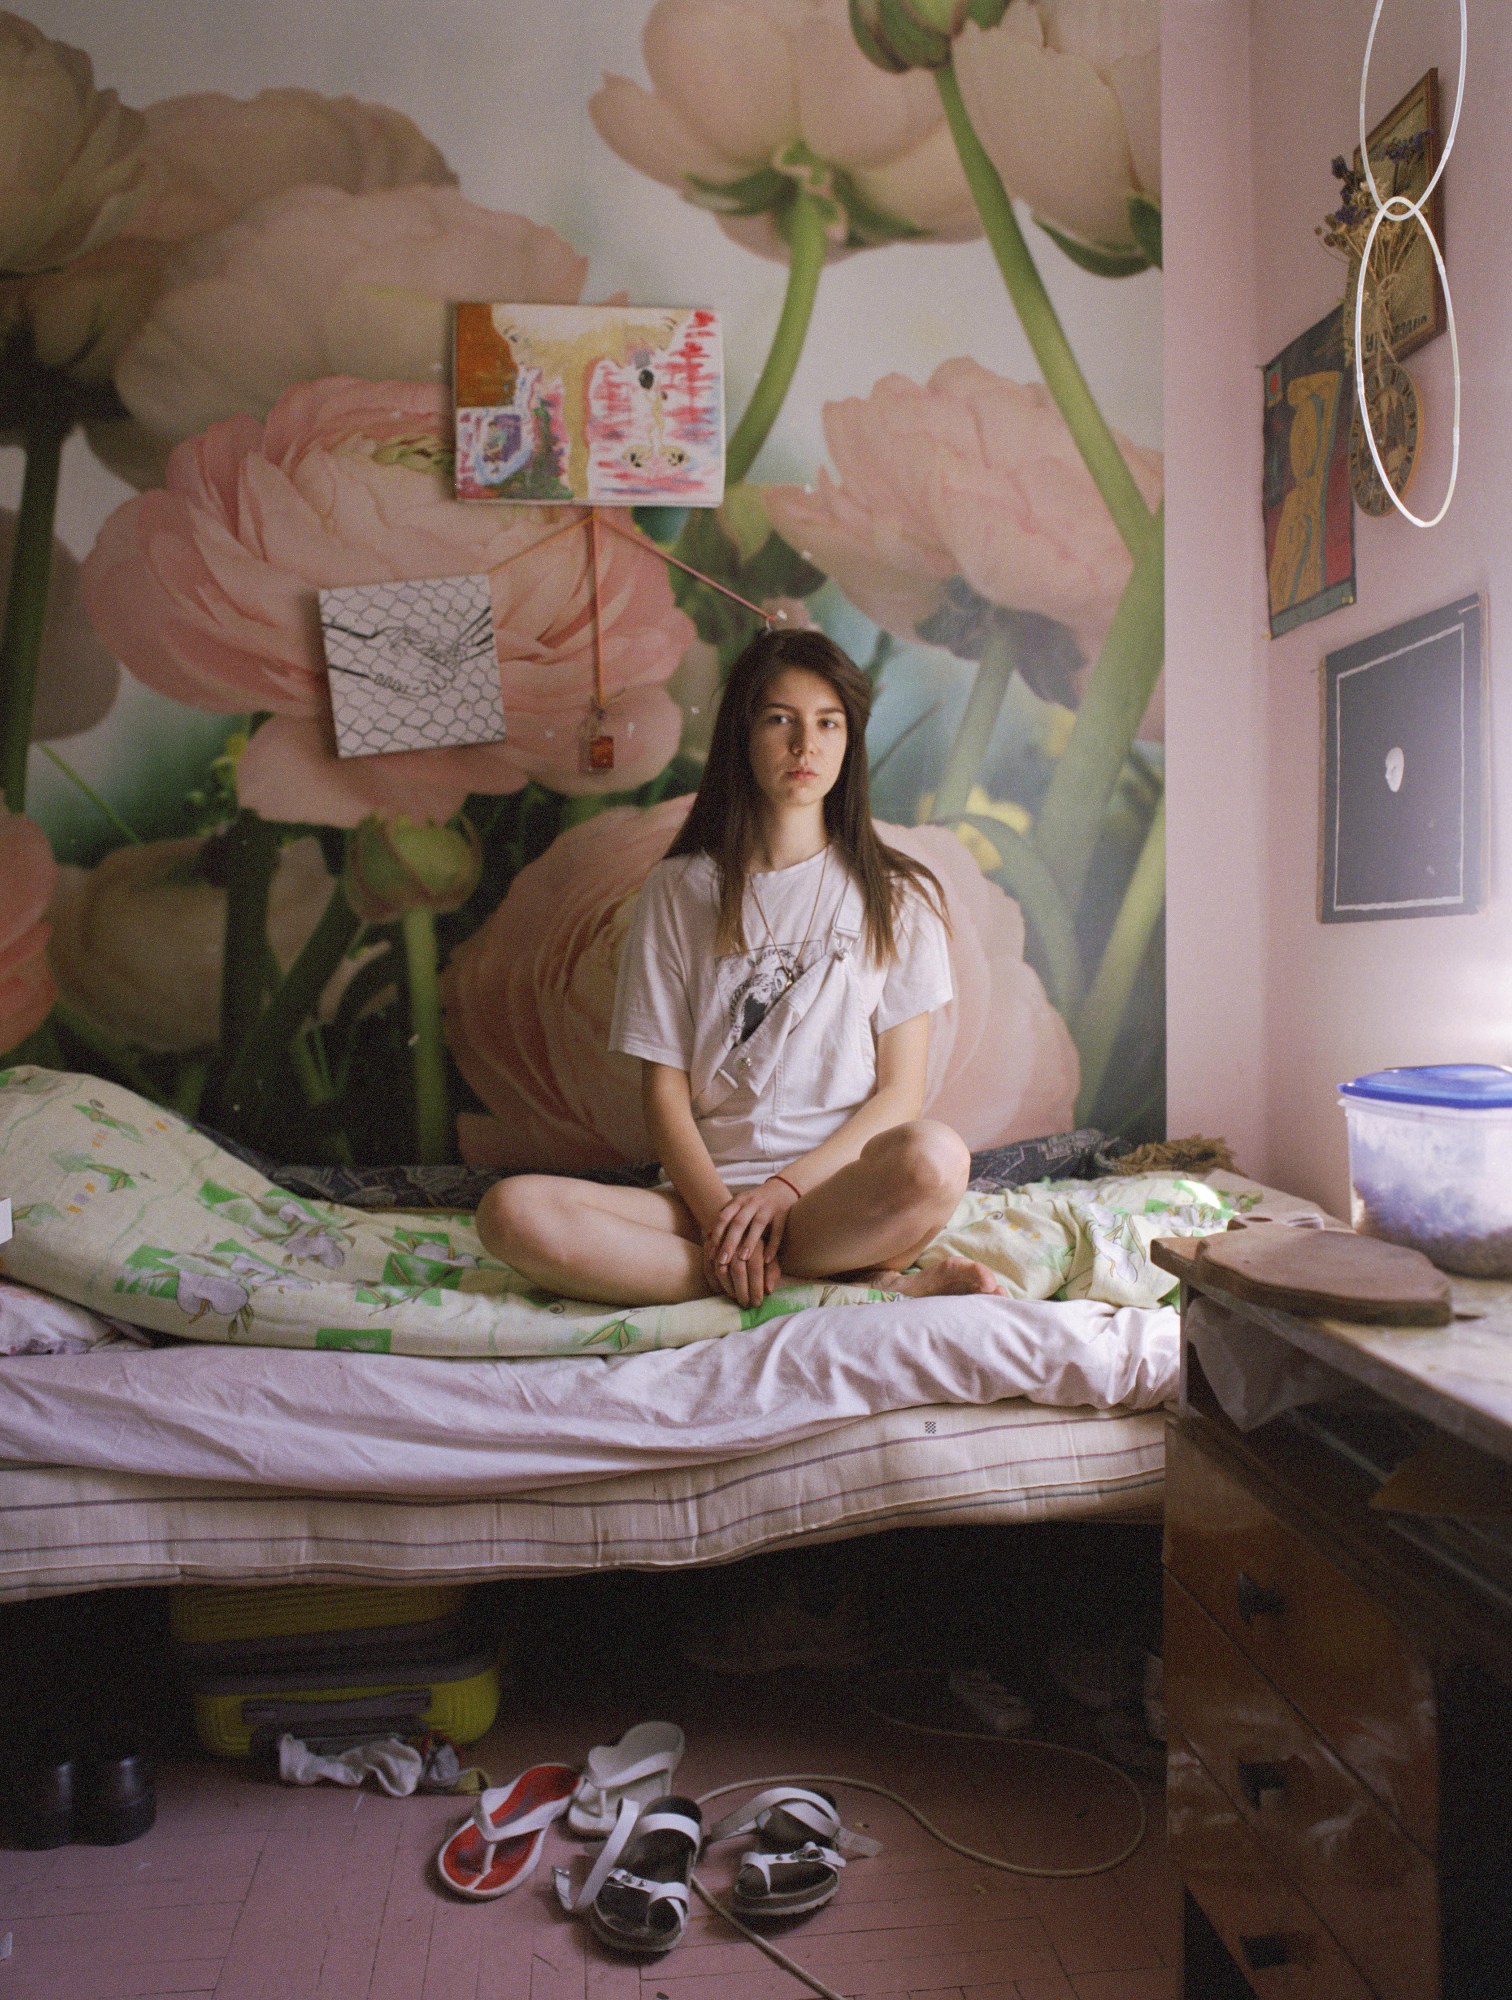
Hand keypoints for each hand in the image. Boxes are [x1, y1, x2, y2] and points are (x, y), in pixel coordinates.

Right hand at [702, 1234, 781, 1307]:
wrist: (740, 1219)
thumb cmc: (759, 1242)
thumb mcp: (770, 1253)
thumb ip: (772, 1271)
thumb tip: (768, 1290)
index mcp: (757, 1241)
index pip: (755, 1268)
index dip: (756, 1287)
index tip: (757, 1302)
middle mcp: (738, 1239)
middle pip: (737, 1269)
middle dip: (741, 1290)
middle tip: (745, 1304)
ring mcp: (722, 1240)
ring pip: (720, 1267)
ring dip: (727, 1286)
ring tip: (734, 1297)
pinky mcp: (709, 1242)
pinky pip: (708, 1264)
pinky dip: (713, 1280)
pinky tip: (720, 1290)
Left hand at [704, 1178, 796, 1307]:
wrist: (783, 1187)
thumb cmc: (755, 1202)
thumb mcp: (740, 1204)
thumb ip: (726, 1217)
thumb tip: (707, 1236)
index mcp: (739, 1201)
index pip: (724, 1217)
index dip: (717, 1235)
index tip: (711, 1253)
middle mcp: (752, 1203)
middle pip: (739, 1223)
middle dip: (729, 1242)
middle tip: (722, 1261)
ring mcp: (768, 1207)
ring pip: (758, 1225)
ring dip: (750, 1242)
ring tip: (742, 1259)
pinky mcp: (783, 1214)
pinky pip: (778, 1231)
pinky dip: (773, 1246)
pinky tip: (767, 1260)